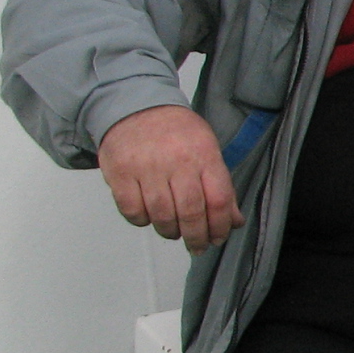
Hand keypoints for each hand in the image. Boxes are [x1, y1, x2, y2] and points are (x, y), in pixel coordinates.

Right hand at [97, 105, 243, 253]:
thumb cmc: (175, 131)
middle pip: (190, 212)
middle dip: (196, 237)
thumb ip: (221, 185)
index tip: (217, 238)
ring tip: (174, 232)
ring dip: (170, 231)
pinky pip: (132, 210)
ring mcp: (145, 167)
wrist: (135, 105)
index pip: (219, 200)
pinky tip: (150, 217)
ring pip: (161, 215)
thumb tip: (234, 221)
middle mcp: (176, 160)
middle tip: (197, 247)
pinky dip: (142, 221)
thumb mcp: (207, 149)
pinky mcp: (119, 173)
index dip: (220, 226)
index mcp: (203, 153)